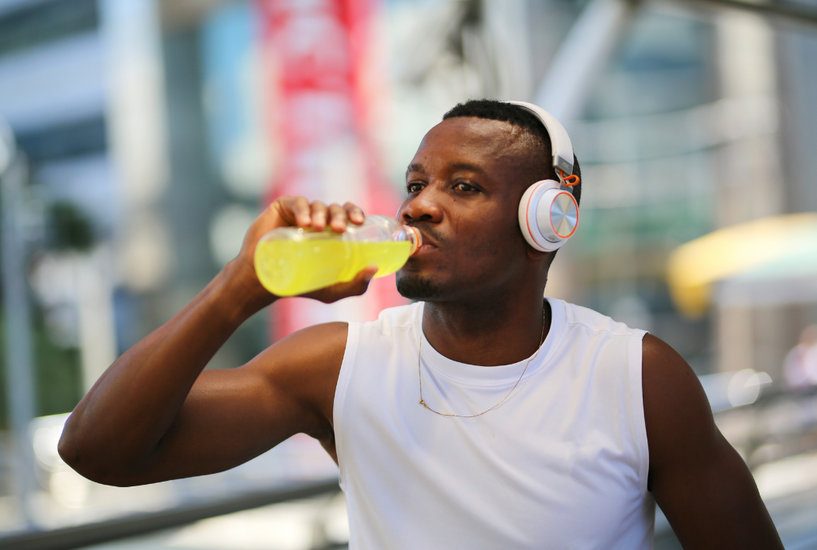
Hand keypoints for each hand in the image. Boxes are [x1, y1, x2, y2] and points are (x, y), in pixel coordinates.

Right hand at [231, 197, 369, 302]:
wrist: (266, 283)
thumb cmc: (301, 285)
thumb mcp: (332, 291)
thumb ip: (355, 286)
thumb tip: (374, 269)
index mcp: (332, 232)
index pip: (348, 215)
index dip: (355, 212)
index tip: (360, 222)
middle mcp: (318, 220)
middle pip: (335, 208)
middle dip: (340, 214)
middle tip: (339, 229)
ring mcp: (300, 213)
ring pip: (317, 205)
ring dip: (322, 213)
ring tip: (318, 227)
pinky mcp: (282, 209)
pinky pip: (296, 203)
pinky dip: (302, 210)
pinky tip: (304, 223)